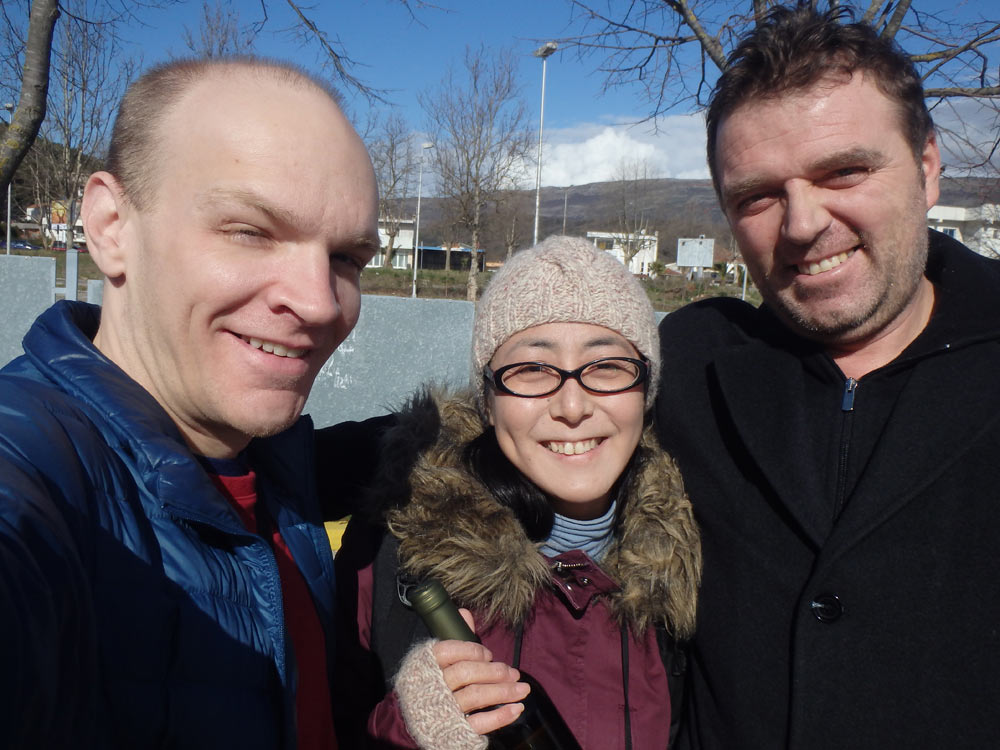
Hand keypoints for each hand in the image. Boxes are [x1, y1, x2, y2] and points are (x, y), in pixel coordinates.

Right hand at [431, 609, 529, 734]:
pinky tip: (516, 709)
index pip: (448, 651)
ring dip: (503, 691)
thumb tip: (465, 613)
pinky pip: (478, 724)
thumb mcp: (438, 661)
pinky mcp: (453, 730)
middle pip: (465, 673)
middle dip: (494, 671)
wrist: (413, 723)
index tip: (488, 654)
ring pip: (475, 696)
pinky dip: (500, 716)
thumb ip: (455, 637)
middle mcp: (432, 687)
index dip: (472, 650)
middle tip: (513, 672)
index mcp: (425, 666)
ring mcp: (442, 710)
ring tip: (522, 689)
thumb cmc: (431, 684)